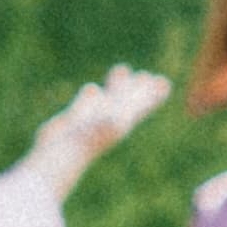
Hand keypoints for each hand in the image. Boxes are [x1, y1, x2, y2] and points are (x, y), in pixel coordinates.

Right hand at [14, 67, 167, 203]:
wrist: (61, 156)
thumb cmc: (89, 139)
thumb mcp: (117, 118)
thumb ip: (137, 104)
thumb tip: (162, 87)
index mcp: (125, 119)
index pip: (143, 103)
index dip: (154, 93)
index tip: (164, 83)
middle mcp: (111, 118)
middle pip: (129, 99)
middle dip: (137, 87)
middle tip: (145, 75)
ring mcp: (94, 118)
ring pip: (108, 98)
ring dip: (116, 85)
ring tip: (121, 70)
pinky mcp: (76, 118)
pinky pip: (87, 102)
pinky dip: (91, 95)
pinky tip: (92, 90)